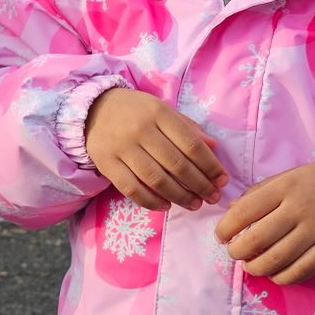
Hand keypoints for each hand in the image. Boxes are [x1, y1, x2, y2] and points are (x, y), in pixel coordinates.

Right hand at [85, 88, 227, 211]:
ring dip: (179, 196)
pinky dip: (150, 201)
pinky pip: (131, 188)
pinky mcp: (106, 163)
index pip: (191, 144)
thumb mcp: (162, 110)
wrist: (91, 109)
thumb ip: (187, 127)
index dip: (210, 166)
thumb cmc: (135, 111)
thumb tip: (214, 147)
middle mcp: (140, 129)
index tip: (222, 180)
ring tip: (194, 205)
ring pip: (156, 179)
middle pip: (176, 164)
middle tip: (212, 198)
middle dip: (199, 185)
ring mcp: (122, 148)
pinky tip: (165, 206)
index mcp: (158, 113)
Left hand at [215, 161, 314, 284]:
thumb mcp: (283, 179)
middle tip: (234, 253)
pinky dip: (281, 277)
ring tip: (250, 265)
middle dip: (238, 251)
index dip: (225, 228)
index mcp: (284, 188)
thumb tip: (229, 212)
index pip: (245, 212)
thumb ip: (256, 194)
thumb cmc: (312, 184)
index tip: (221, 236)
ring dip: (256, 268)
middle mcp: (300, 209)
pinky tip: (273, 273)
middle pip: (258, 239)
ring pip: (277, 259)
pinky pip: (301, 271)